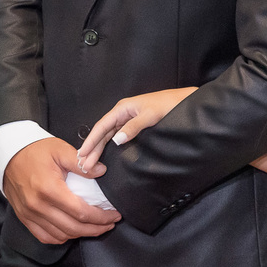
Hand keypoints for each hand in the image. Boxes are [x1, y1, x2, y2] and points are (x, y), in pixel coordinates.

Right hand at [3, 137, 120, 243]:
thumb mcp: (61, 150)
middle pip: (73, 228)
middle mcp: (38, 206)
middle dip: (96, 229)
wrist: (10, 154)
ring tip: (95, 227)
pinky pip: (45, 237)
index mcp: (50, 189)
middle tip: (110, 223)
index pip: (81, 212)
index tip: (114, 215)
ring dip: (81, 234)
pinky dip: (61, 237)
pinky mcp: (25, 218)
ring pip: (60, 235)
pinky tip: (73, 231)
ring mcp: (30, 214)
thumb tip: (101, 171)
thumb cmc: (36, 150)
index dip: (101, 217)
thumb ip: (82, 162)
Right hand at [76, 87, 197, 172]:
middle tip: (84, 165)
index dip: (91, 140)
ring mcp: (128, 119)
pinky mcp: (135, 125)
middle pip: (103, 132)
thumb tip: (116, 140)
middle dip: (93, 148)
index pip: (102, 126)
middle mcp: (123, 113)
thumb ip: (133, 127)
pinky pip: (117, 136)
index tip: (83, 154)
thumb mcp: (150, 115)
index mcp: (123, 108)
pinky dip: (109, 146)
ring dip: (100, 148)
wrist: (183, 101)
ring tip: (90, 163)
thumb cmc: (168, 105)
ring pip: (109, 135)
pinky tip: (105, 155)